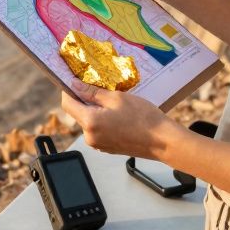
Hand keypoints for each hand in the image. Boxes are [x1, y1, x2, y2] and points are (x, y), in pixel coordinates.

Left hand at [60, 81, 182, 159]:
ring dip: (95, 110)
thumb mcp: (116, 97)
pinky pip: (98, 130)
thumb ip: (92, 92)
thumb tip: (75, 85)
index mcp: (90, 122)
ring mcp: (98, 145)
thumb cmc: (143, 118)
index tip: (75, 81)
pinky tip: (118, 114)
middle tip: (100, 87)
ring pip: (89, 121)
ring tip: (113, 101)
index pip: (67, 104)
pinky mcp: (107, 148)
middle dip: (85, 99)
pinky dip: (103, 120)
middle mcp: (90, 137)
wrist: (162, 141)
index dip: (69, 90)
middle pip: (78, 113)